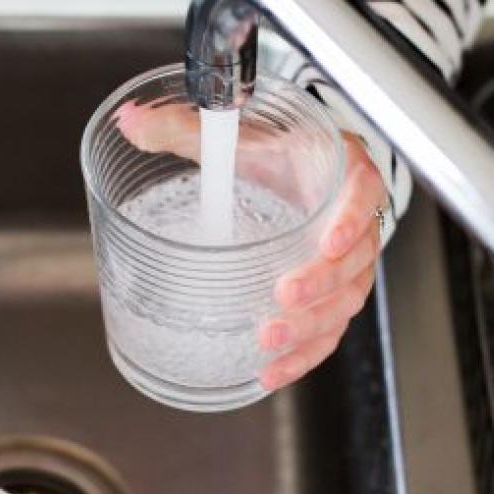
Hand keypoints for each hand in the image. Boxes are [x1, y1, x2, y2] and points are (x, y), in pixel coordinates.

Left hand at [114, 101, 387, 391]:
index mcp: (341, 170)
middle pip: (355, 258)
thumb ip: (184, 126)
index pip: (363, 191)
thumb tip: (131, 123)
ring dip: (312, 324)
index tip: (328, 242)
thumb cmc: (276, 148)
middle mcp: (353, 217)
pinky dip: (305, 353)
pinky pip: (330, 329)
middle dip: (320, 284)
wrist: (295, 165)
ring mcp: (348, 261)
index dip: (351, 218)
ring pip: (345, 299)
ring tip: (271, 338)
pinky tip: (274, 369)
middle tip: (283, 296)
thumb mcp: (236, 133)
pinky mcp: (333, 293)